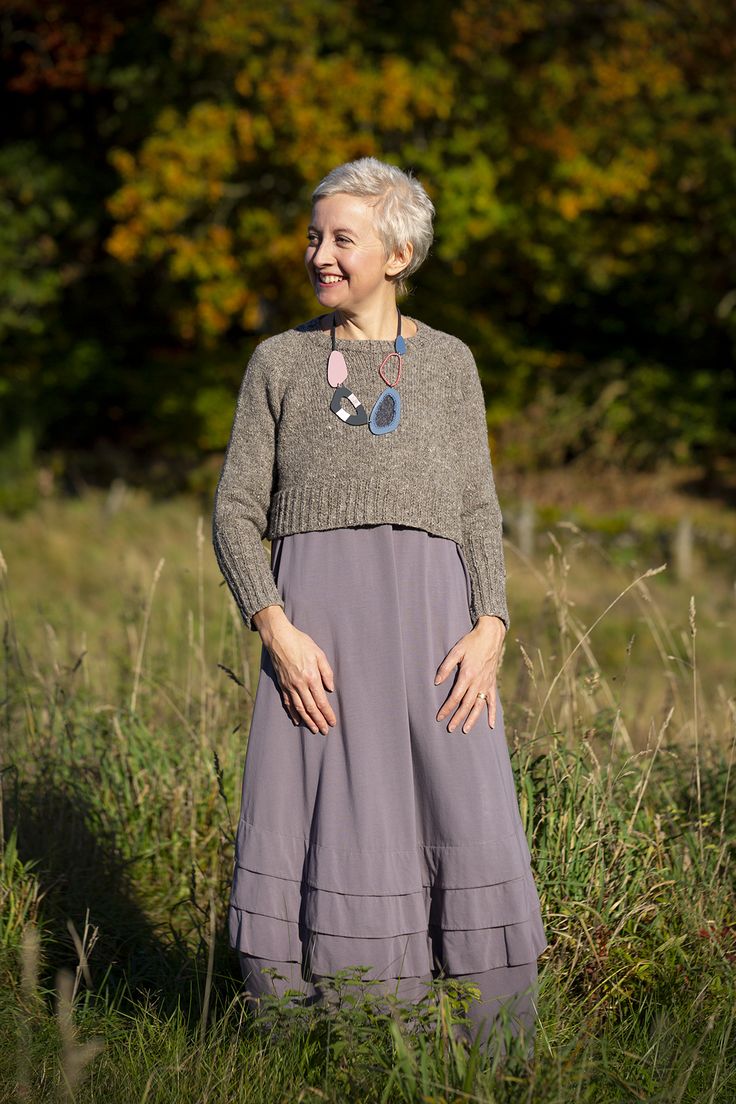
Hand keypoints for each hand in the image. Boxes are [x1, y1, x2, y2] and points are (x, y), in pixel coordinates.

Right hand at [258, 612, 335, 735]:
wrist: (279, 638)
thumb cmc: (301, 643)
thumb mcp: (319, 654)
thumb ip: (326, 672)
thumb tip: (330, 689)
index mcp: (311, 677)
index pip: (321, 701)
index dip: (327, 714)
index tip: (332, 722)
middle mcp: (299, 685)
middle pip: (310, 708)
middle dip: (318, 721)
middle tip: (325, 731)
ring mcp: (289, 686)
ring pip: (299, 708)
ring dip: (307, 721)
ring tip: (314, 729)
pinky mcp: (281, 685)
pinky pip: (287, 703)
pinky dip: (292, 713)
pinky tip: (297, 720)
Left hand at [434, 616, 505, 731]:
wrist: (490, 636)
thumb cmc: (471, 642)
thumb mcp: (456, 651)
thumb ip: (446, 667)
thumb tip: (436, 682)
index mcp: (468, 675)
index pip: (455, 697)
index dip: (447, 708)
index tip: (439, 717)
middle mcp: (478, 683)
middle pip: (466, 705)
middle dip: (457, 718)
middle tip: (450, 729)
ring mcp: (486, 684)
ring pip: (479, 706)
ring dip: (472, 719)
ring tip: (465, 730)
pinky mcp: (492, 684)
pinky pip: (493, 701)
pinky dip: (492, 714)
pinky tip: (490, 725)